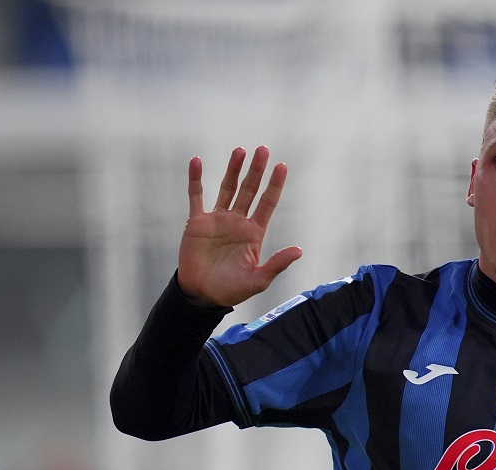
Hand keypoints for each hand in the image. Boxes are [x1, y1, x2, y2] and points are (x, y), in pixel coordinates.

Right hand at [177, 146, 302, 307]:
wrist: (202, 294)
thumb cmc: (232, 289)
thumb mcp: (258, 279)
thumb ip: (277, 264)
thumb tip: (299, 250)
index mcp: (254, 232)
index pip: (267, 203)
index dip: (274, 185)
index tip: (282, 166)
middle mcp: (238, 222)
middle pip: (249, 190)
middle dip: (256, 171)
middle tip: (263, 149)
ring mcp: (217, 220)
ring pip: (227, 188)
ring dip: (233, 169)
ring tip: (240, 150)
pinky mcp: (197, 222)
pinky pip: (196, 196)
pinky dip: (196, 179)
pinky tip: (197, 161)